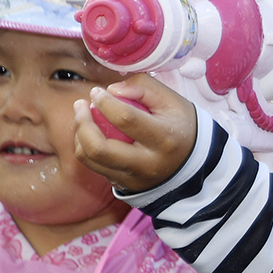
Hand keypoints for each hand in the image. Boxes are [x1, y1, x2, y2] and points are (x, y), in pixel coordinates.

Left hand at [74, 74, 198, 192]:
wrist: (193, 164)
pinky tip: (91, 132)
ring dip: (79, 134)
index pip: (125, 119)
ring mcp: (133, 177)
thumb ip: (144, 87)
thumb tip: (112, 90)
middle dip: (82, 123)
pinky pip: (94, 166)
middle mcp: (147, 163)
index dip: (105, 102)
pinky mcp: (124, 184)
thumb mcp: (172, 101)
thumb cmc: (181, 126)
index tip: (97, 91)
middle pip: (99, 147)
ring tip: (83, 117)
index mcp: (164, 139)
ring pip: (90, 159)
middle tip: (81, 105)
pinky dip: (86, 147)